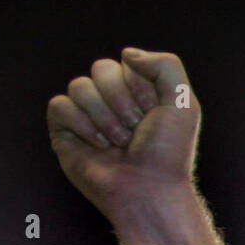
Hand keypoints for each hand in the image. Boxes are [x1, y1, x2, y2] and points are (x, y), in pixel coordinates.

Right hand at [47, 48, 199, 219]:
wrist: (150, 190)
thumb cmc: (168, 153)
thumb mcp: (184, 104)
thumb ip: (166, 65)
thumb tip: (127, 54)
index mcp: (140, 92)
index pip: (127, 63)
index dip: (141, 88)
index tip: (153, 114)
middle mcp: (113, 101)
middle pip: (101, 68)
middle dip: (122, 101)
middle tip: (136, 129)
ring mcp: (88, 116)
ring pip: (80, 86)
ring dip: (105, 117)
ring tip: (120, 142)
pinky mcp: (66, 132)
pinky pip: (59, 105)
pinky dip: (82, 125)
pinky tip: (100, 146)